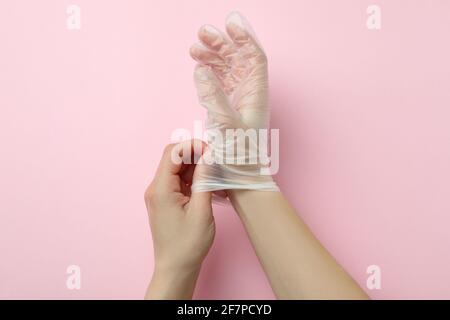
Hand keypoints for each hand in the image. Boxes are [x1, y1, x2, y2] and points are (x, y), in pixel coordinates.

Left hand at [144, 140, 214, 298]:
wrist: (176, 267)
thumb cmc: (188, 244)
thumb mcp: (202, 210)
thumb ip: (205, 180)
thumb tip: (208, 156)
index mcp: (161, 189)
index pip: (172, 152)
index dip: (192, 146)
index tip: (210, 151)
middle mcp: (155, 188)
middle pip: (173, 158)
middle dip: (194, 155)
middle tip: (215, 162)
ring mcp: (159, 194)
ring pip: (176, 168)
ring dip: (194, 166)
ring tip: (213, 175)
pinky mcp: (165, 200)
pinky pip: (178, 180)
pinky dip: (192, 177)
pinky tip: (206, 184)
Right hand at [190, 12, 277, 191]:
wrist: (240, 176)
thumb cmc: (239, 154)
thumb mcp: (227, 124)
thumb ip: (214, 96)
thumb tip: (202, 69)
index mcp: (256, 94)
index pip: (254, 58)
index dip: (244, 39)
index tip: (230, 24)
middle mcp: (248, 93)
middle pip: (238, 60)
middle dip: (222, 44)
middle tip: (203, 33)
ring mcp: (236, 100)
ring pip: (226, 70)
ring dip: (213, 56)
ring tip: (195, 47)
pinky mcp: (225, 107)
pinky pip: (218, 83)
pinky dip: (208, 72)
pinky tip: (198, 66)